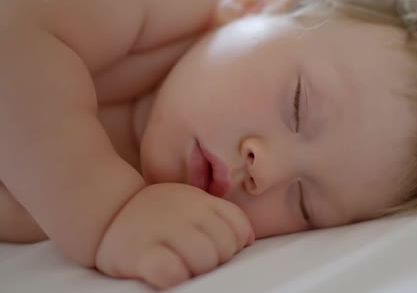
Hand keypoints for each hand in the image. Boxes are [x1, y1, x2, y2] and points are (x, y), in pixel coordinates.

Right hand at [95, 183, 253, 289]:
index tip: (215, 248)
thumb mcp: (191, 203)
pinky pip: (172, 272)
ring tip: (179, 266)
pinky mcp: (142, 253)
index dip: (234, 244)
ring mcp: (164, 231)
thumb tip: (248, 240)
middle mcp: (187, 213)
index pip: (238, 227)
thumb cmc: (155, 214)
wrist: (106, 211)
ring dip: (195, 271)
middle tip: (193, 260)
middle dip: (215, 260)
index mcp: (201, 202)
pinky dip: (173, 277)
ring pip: (205, 260)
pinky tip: (165, 273)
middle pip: (225, 247)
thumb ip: (219, 216)